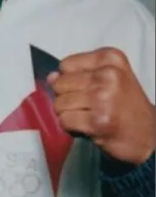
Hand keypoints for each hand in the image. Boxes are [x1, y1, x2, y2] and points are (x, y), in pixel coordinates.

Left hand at [48, 47, 155, 164]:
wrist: (149, 137)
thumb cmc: (125, 107)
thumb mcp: (109, 80)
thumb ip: (78, 73)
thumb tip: (50, 77)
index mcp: (111, 59)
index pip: (66, 64)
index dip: (69, 79)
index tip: (88, 89)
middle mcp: (108, 75)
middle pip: (59, 84)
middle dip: (67, 98)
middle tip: (88, 107)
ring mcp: (103, 98)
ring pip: (59, 103)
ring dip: (68, 114)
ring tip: (88, 116)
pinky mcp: (97, 121)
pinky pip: (64, 120)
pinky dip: (70, 127)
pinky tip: (88, 127)